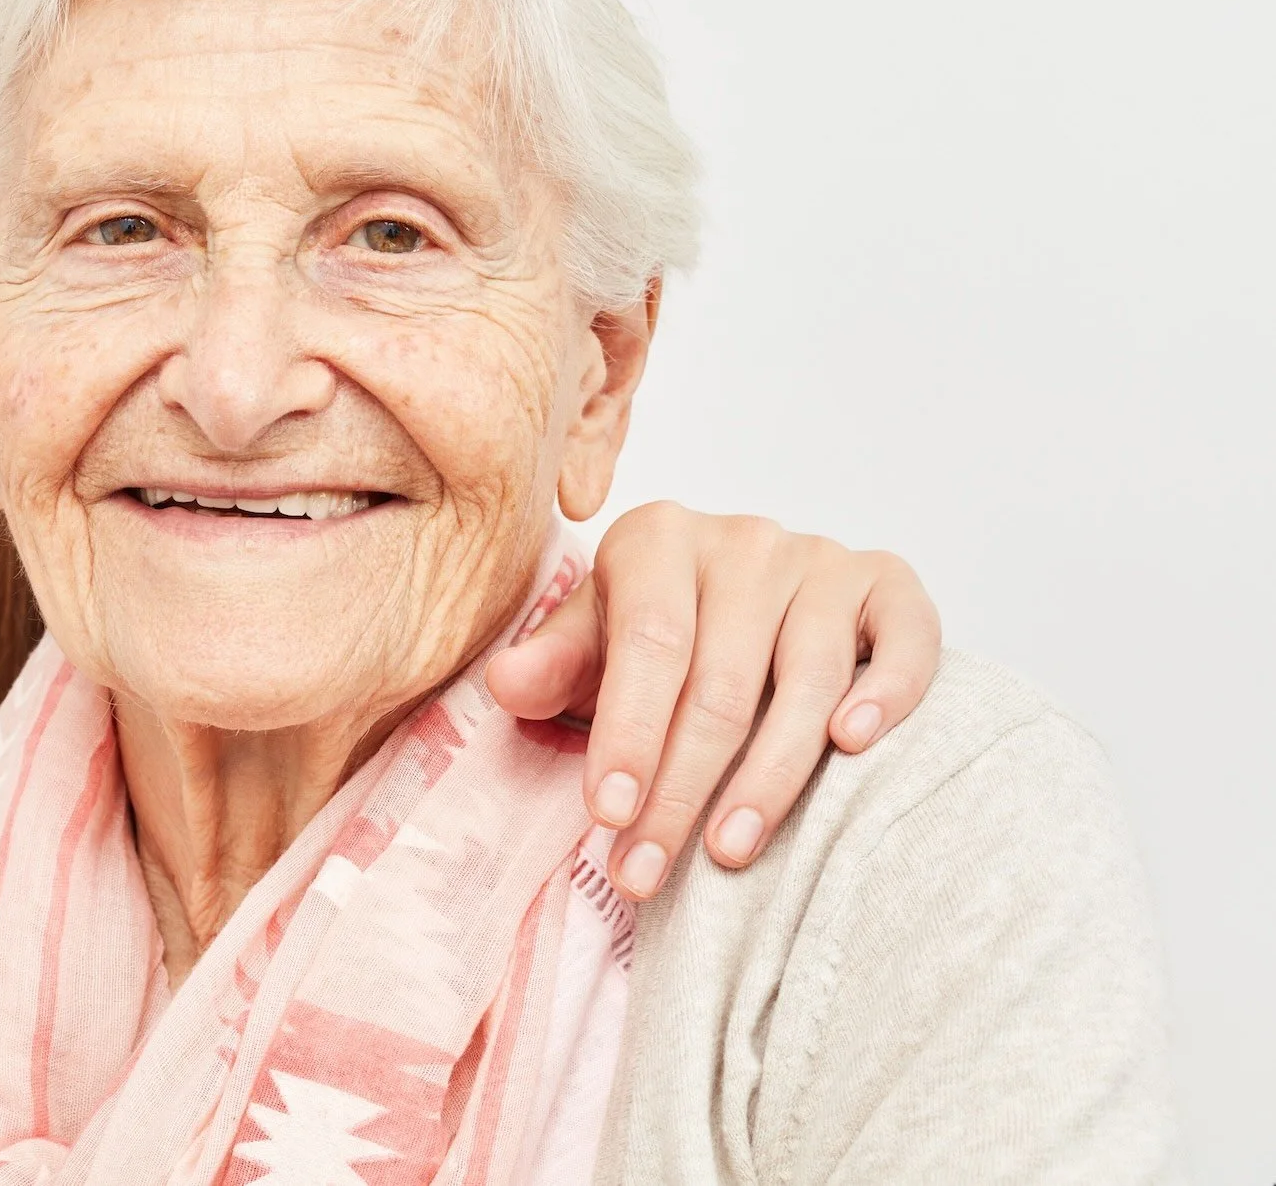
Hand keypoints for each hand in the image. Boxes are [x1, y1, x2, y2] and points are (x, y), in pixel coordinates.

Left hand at [487, 502, 939, 898]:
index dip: (627, 734)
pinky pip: (903, 638)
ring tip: (729, 852)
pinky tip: (853, 745)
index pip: (645, 644)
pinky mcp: (889, 585)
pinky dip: (887, 691)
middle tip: (647, 870)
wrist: (746, 600)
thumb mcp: (590, 646)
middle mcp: (743, 539)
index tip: (607, 816)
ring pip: (805, 680)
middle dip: (679, 789)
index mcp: (657, 539)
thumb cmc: (656, 637)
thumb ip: (552, 666)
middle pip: (717, 681)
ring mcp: (822, 559)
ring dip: (768, 778)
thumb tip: (505, 683)